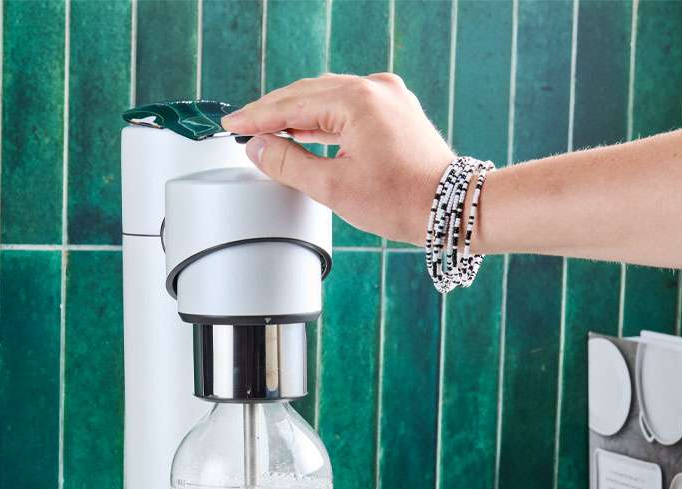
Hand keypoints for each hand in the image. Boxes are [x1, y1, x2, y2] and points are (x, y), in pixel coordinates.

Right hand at [223, 73, 454, 245]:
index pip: (292, 104)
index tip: (231, 125)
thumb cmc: (401, 200)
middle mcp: (375, 88)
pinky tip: (304, 130)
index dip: (257, 117)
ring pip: (327, 98)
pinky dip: (322, 118)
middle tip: (242, 127)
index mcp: (357, 101)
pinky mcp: (395, 108)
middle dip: (273, 111)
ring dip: (296, 114)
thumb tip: (258, 148)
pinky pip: (347, 105)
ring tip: (267, 131)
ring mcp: (388, 95)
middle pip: (308, 94)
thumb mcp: (333, 187)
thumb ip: (287, 164)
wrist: (450, 207)